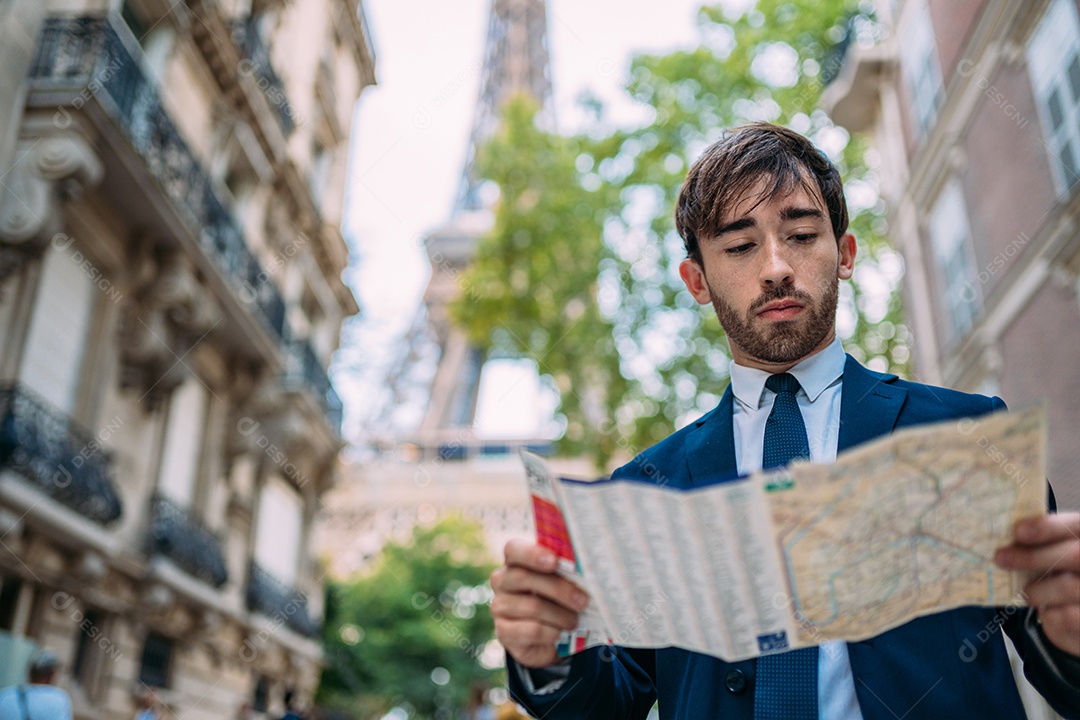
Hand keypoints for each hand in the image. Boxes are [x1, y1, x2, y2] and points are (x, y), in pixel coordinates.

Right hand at [490, 539, 589, 667]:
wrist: (547, 637)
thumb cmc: (557, 600)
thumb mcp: (562, 582)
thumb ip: (567, 572)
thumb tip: (588, 570)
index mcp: (515, 561)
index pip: (514, 549)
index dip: (532, 554)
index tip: (554, 562)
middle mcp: (502, 581)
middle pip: (523, 578)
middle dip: (558, 589)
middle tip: (583, 601)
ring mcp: (499, 606)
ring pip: (531, 606)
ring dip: (560, 615)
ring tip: (574, 621)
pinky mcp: (503, 632)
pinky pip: (531, 630)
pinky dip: (551, 633)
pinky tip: (560, 633)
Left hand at [996, 512, 1079, 656]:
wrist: (1078, 614)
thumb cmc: (1065, 576)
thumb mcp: (1057, 555)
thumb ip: (1041, 545)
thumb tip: (1007, 542)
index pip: (1074, 526)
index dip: (1048, 527)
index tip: (1018, 531)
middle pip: (1074, 555)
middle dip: (1034, 557)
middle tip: (1000, 558)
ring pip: (1068, 586)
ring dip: (1038, 589)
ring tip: (1025, 592)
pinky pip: (1068, 616)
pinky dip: (1050, 614)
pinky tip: (1046, 611)